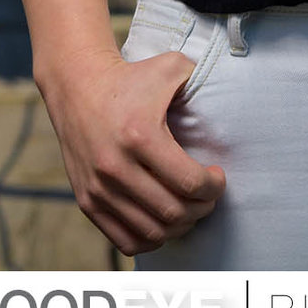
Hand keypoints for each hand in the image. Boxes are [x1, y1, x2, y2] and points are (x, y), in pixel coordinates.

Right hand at [39, 48, 225, 255]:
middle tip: (208, 195)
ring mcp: (99, 188)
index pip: (189, 182)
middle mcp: (116, 166)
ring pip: (152, 231)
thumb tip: (230, 94)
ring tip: (189, 207)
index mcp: (140, 136)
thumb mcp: (170, 66)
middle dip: (202, 208)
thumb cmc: (131, 78)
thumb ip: (202, 76)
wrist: (77, 85)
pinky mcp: (86, 201)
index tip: (217, 176)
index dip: (214, 186)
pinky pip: (125, 240)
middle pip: (173, 211)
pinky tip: (163, 220)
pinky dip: (151, 238)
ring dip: (180, 226)